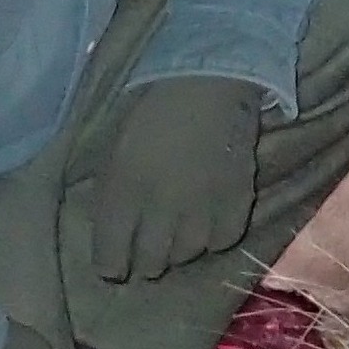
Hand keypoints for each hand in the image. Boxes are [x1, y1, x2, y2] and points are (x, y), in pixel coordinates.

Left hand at [90, 74, 262, 283]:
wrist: (209, 83)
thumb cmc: (151, 111)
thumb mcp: (112, 151)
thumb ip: (110, 195)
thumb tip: (112, 232)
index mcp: (123, 193)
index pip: (111, 259)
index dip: (111, 265)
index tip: (116, 262)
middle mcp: (161, 209)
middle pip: (150, 264)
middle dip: (145, 260)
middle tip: (149, 247)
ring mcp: (202, 208)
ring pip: (186, 255)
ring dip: (180, 247)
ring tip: (181, 230)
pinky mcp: (237, 201)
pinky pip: (222, 241)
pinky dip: (214, 237)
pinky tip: (209, 221)